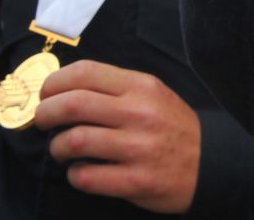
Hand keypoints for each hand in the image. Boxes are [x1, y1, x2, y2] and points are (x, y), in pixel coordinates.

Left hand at [34, 60, 200, 213]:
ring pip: (75, 141)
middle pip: (72, 105)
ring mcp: (138, 148)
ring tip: (61, 150)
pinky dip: (74, 174)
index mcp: (141, 87)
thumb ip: (116, 89)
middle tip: (42, 122)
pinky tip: (80, 171)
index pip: (85, 72)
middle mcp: (139, 113)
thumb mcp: (153, 95)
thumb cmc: (172, 128)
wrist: (211, 163)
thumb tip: (66, 89)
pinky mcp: (136, 181)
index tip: (45, 94)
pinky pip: (87, 177)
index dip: (54, 82)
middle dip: (45, 113)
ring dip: (57, 147)